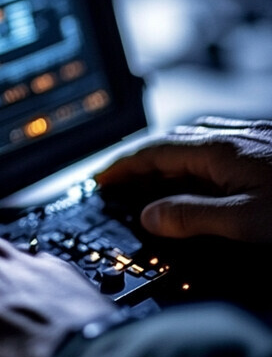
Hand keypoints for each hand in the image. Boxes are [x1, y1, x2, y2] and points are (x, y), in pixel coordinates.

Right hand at [97, 117, 271, 242]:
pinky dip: (194, 161)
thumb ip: (194, 217)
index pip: (155, 152)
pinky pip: (218, 147)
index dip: (123, 166)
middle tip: (119, 182)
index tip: (101, 179)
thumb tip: (150, 217)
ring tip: (151, 181)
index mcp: (220, 149)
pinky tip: (201, 177)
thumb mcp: (247, 221)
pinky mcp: (270, 146)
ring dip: (167, 161)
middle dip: (140, 162)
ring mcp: (255, 138)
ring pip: (195, 143)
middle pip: (171, 143)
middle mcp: (234, 136)